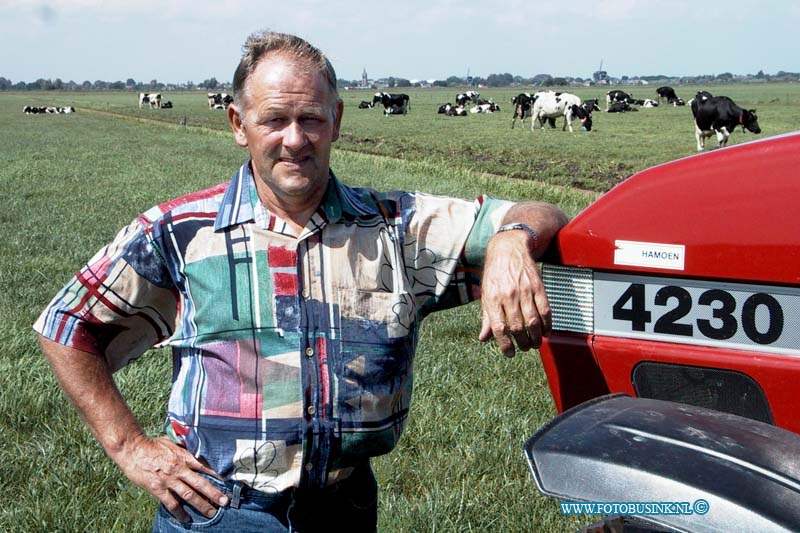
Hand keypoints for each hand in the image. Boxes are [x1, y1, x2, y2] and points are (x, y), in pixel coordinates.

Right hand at [115, 435, 228, 521]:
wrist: (132, 448)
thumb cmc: (151, 444)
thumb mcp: (172, 441)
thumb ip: (184, 447)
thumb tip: (195, 447)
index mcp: (184, 456)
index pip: (205, 466)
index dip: (217, 474)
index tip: (228, 481)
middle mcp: (179, 468)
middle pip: (201, 483)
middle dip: (214, 493)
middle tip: (225, 502)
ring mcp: (169, 480)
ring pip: (189, 495)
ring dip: (201, 504)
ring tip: (211, 512)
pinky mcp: (157, 488)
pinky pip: (171, 503)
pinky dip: (180, 512)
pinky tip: (186, 518)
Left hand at [478, 229, 551, 356]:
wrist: (508, 248)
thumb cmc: (495, 273)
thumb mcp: (485, 293)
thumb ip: (486, 317)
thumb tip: (483, 338)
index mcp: (492, 298)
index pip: (499, 327)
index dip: (505, 344)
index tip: (509, 353)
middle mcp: (508, 295)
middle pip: (517, 327)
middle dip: (522, 342)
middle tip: (524, 348)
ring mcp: (524, 291)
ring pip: (533, 321)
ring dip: (535, 337)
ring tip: (535, 343)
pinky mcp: (538, 287)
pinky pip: (545, 309)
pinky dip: (547, 324)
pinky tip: (546, 332)